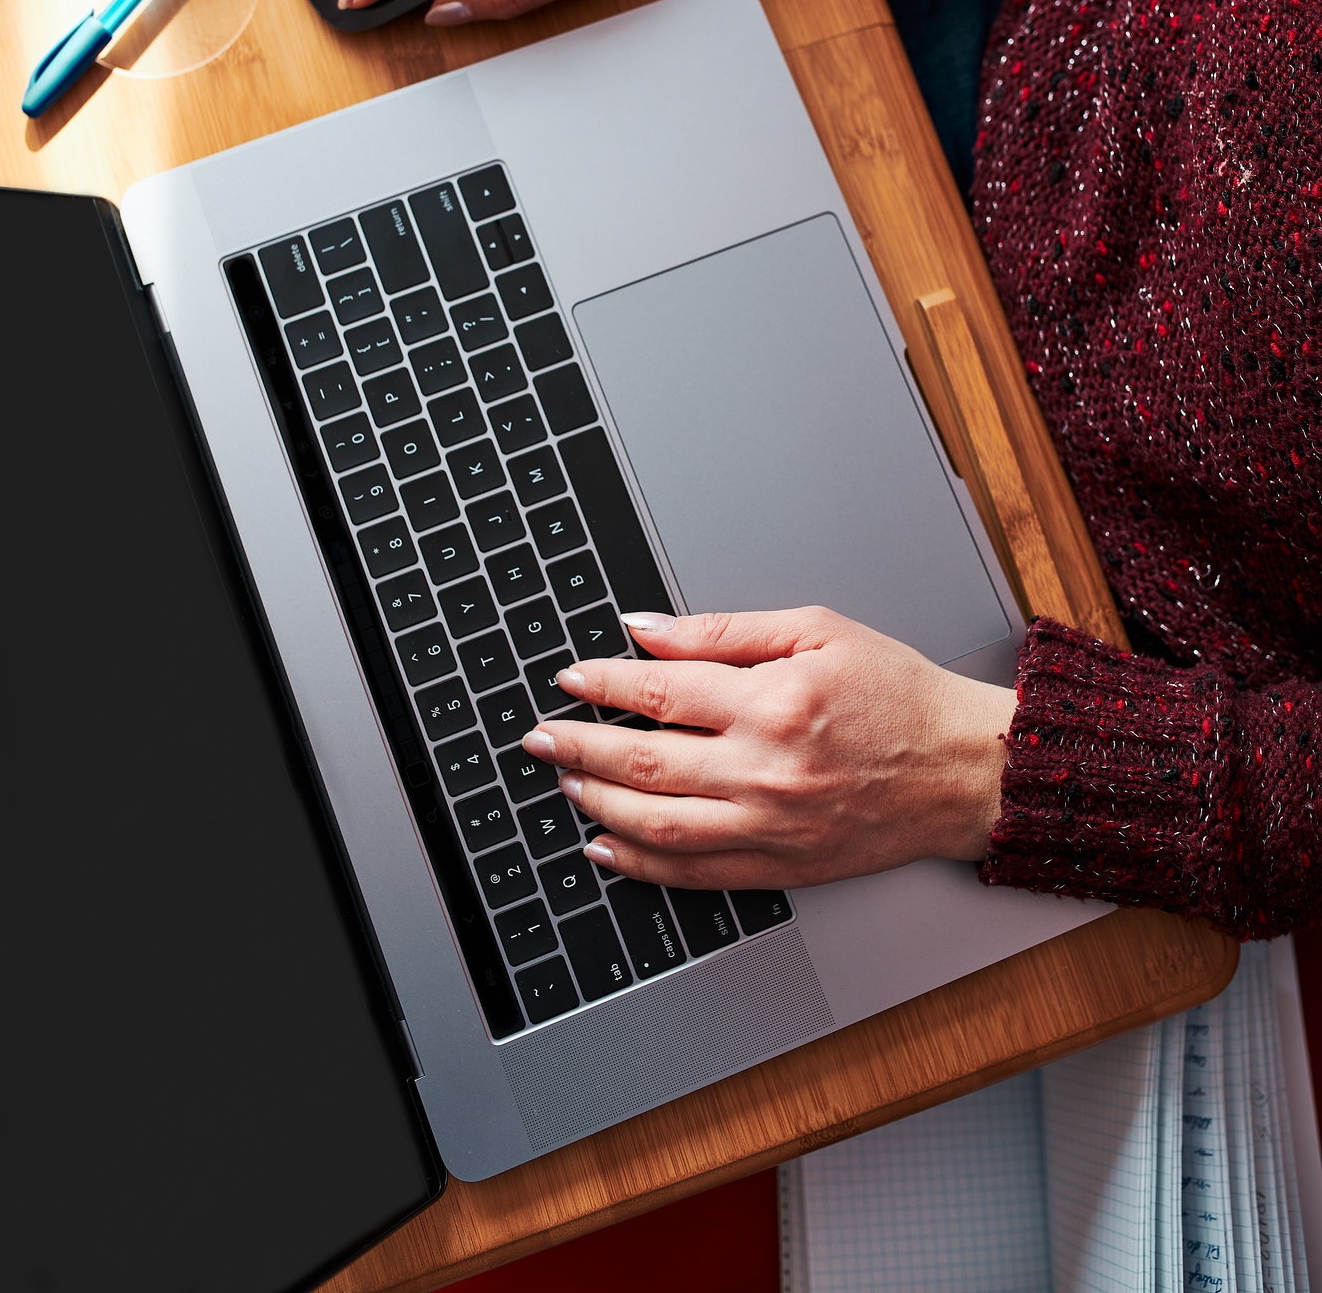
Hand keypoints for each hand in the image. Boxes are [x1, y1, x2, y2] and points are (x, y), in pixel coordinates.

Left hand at [521, 608, 1015, 890]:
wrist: (962, 769)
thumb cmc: (898, 693)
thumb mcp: (817, 630)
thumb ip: (725, 631)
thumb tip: (647, 630)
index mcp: (774, 701)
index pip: (662, 691)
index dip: (605, 685)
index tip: (571, 679)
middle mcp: (767, 769)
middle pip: (646, 762)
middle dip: (579, 748)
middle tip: (540, 737)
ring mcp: (772, 825)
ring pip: (659, 824)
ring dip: (599, 805)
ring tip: (566, 785)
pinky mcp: (783, 867)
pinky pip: (695, 873)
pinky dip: (642, 864)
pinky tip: (609, 847)